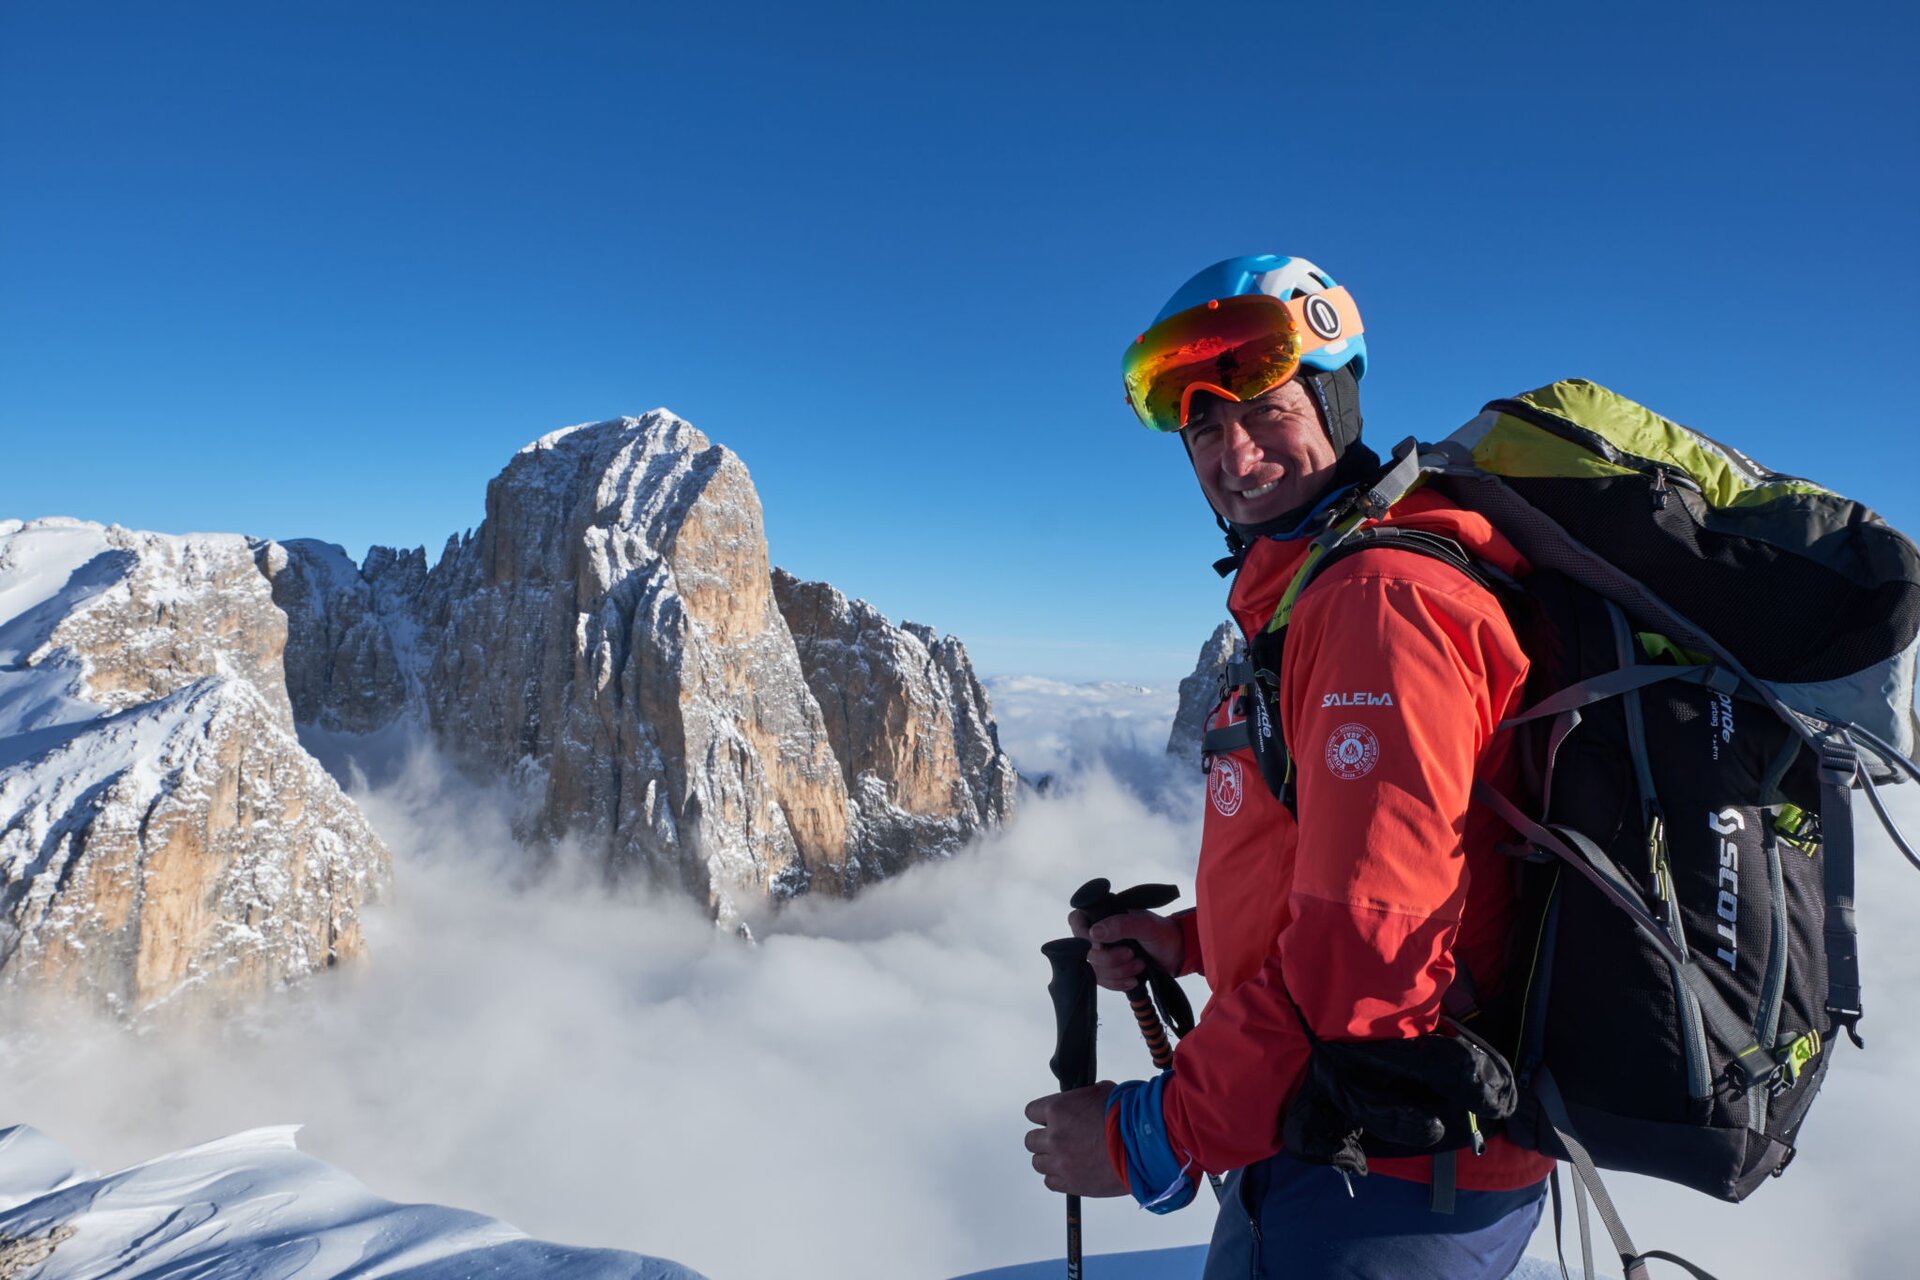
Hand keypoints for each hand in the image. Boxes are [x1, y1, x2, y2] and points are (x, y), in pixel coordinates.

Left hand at [1024, 1083, 1126, 1196]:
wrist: (1142, 1147)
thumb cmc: (1127, 1116)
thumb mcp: (1101, 1092)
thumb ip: (1081, 1098)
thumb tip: (1079, 1100)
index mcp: (1057, 1109)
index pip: (1031, 1112)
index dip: (1042, 1116)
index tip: (1051, 1119)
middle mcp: (1054, 1136)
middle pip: (1031, 1140)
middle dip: (1044, 1139)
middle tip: (1060, 1140)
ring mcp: (1060, 1161)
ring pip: (1038, 1162)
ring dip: (1050, 1159)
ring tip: (1067, 1157)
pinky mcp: (1070, 1183)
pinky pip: (1050, 1182)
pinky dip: (1058, 1177)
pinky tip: (1071, 1171)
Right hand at [1068, 908, 1183, 992]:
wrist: (1177, 955)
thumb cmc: (1163, 934)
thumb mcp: (1146, 925)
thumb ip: (1121, 925)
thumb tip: (1094, 932)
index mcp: (1105, 915)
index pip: (1077, 920)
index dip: (1082, 935)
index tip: (1101, 945)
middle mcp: (1100, 933)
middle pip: (1084, 951)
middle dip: (1109, 959)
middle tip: (1132, 955)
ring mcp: (1103, 953)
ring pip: (1093, 969)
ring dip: (1116, 972)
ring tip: (1139, 966)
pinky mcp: (1110, 970)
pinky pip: (1102, 981)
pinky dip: (1117, 983)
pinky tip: (1132, 980)